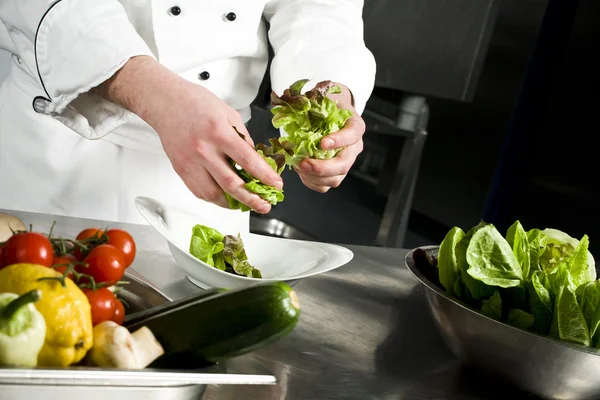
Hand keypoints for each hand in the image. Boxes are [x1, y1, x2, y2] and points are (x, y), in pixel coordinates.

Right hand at [94, 56, 282, 213]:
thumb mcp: (229, 114)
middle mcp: (204, 150)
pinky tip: (225, 198)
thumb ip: (243, 139)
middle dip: (252, 199)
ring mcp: (190, 162)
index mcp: (219, 133)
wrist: (165, 101)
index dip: (265, 176)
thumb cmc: (196, 103)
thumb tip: (256, 160)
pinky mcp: (181, 169)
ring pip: (214, 194)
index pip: (247, 161)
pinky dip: (214, 198)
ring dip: (233, 203)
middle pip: (231, 184)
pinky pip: (199, 192)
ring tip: (246, 204)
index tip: (276, 185)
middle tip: (264, 205)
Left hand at [296, 84, 365, 192]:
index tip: (322, 143)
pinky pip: (326, 185)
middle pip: (344, 164)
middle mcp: (354, 147)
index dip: (339, 141)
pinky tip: (301, 172)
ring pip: (336, 178)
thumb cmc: (326, 108)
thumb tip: (287, 99)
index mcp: (354, 126)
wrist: (331, 116)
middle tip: (303, 163)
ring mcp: (346, 162)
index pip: (352, 135)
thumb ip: (309, 100)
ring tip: (299, 167)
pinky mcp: (336, 173)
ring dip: (315, 177)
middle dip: (322, 167)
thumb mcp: (321, 99)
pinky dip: (311, 182)